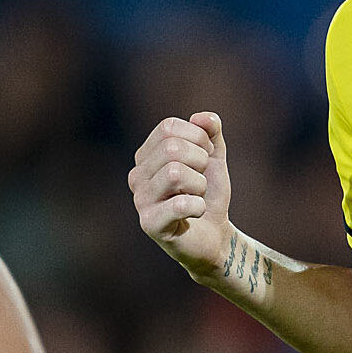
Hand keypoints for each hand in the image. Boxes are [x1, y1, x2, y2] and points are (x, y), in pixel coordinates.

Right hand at [130, 113, 233, 278]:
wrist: (214, 235)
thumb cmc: (208, 194)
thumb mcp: (214, 157)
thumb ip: (211, 131)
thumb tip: (202, 117)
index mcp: (146, 155)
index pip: (168, 127)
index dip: (197, 137)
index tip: (206, 157)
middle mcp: (137, 175)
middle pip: (171, 149)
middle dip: (200, 161)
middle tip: (202, 180)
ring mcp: (140, 200)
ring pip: (175, 173)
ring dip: (199, 185)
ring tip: (197, 196)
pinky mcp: (150, 224)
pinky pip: (179, 204)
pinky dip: (198, 205)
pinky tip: (196, 212)